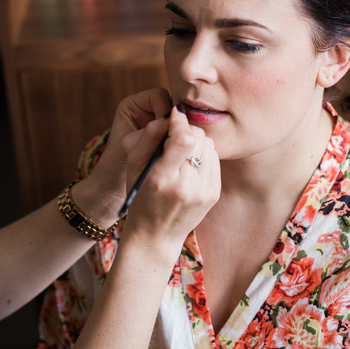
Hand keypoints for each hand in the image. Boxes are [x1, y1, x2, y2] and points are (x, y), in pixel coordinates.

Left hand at [74, 89, 172, 222]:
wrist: (112, 189)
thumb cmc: (114, 167)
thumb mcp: (131, 147)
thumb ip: (151, 132)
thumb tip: (176, 121)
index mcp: (132, 105)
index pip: (159, 96)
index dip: (165, 112)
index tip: (165, 134)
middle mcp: (146, 111)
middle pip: (173, 107)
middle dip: (176, 124)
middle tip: (176, 143)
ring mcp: (157, 124)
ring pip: (180, 121)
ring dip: (180, 134)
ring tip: (178, 151)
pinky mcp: (165, 138)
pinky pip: (181, 134)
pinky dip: (182, 143)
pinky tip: (181, 155)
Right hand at [121, 107, 220, 256]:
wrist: (156, 235)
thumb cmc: (140, 195)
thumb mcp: (134, 166)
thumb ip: (150, 136)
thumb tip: (173, 114)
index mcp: (162, 178)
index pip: (184, 139)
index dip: (180, 122)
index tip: (175, 116)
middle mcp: (186, 186)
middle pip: (199, 139)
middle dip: (188, 131)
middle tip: (176, 135)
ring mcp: (204, 191)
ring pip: (209, 147)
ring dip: (197, 143)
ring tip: (182, 152)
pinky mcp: (214, 194)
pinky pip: (214, 160)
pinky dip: (204, 156)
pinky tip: (191, 165)